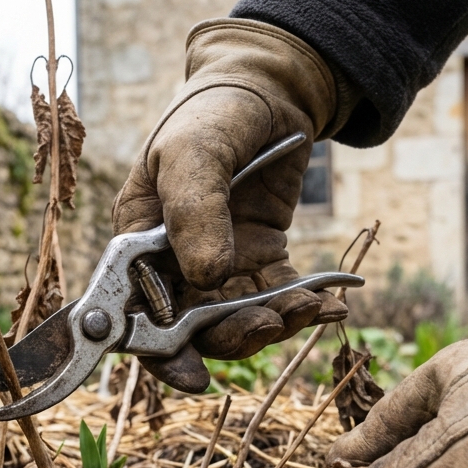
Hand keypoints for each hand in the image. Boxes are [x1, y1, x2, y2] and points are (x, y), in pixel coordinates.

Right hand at [112, 18, 351, 392]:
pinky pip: (278, 298)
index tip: (191, 376)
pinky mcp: (263, 262)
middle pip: (190, 327)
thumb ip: (195, 211)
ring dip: (270, 325)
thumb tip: (206, 277)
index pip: (136, 311)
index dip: (157, 351)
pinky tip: (330, 304)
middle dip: (230, 337)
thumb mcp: (194, 152)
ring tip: (305, 311)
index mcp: (138, 242)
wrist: (270, 91)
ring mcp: (220, 266)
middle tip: (267, 327)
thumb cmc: (215, 114)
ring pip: (237, 320)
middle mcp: (174, 263)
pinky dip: (302, 307)